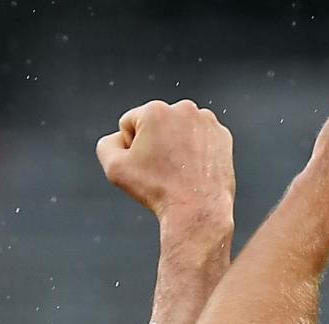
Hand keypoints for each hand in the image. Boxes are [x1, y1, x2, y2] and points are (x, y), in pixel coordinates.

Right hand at [97, 100, 234, 224]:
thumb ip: (106, 144)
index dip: (131, 148)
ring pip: (179, 131)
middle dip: (155, 143)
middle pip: (156, 124)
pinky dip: (196, 152)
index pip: (129, 124)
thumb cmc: (155, 190)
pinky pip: (200, 140)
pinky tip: (195, 170)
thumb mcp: (114, 168)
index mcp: (155, 110)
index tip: (144, 166)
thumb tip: (118, 137)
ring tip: (179, 171)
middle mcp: (183, 108)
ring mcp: (207, 121)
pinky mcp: (222, 136)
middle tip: (162, 170)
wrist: (196, 210)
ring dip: (175, 145)